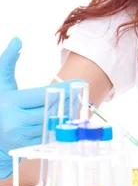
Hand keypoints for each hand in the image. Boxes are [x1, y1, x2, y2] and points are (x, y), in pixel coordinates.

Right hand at [0, 37, 77, 178]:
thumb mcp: (2, 82)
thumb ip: (8, 60)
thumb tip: (18, 39)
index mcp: (10, 102)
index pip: (42, 95)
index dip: (62, 89)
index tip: (77, 84)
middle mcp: (14, 121)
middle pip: (50, 109)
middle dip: (67, 100)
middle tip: (81, 92)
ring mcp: (20, 136)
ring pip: (51, 123)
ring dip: (66, 113)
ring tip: (77, 103)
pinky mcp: (24, 146)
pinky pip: (47, 135)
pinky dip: (58, 126)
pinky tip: (67, 117)